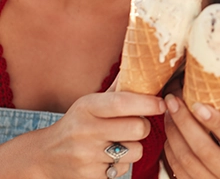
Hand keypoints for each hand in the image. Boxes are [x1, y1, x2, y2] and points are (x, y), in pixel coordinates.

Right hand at [0, 91, 165, 177]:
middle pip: (138, 127)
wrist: (45, 156)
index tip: (162, 103)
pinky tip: (110, 156)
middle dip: (144, 125)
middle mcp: (86, 131)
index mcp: (87, 107)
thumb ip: (116, 88)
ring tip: (123, 141)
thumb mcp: (90, 102)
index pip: (122, 102)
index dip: (147, 102)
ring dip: (136, 146)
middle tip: (137, 123)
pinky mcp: (91, 177)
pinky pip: (125, 169)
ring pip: (136, 150)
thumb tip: (138, 64)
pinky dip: (124, 163)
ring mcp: (88, 156)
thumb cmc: (77, 123)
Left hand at [164, 94, 219, 178]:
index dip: (216, 122)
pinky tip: (170, 135)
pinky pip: (179, 171)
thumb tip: (201, 99)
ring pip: (187, 160)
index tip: (197, 103)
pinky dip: (171, 150)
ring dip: (174, 134)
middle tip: (173, 101)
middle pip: (204, 150)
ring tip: (169, 114)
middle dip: (184, 122)